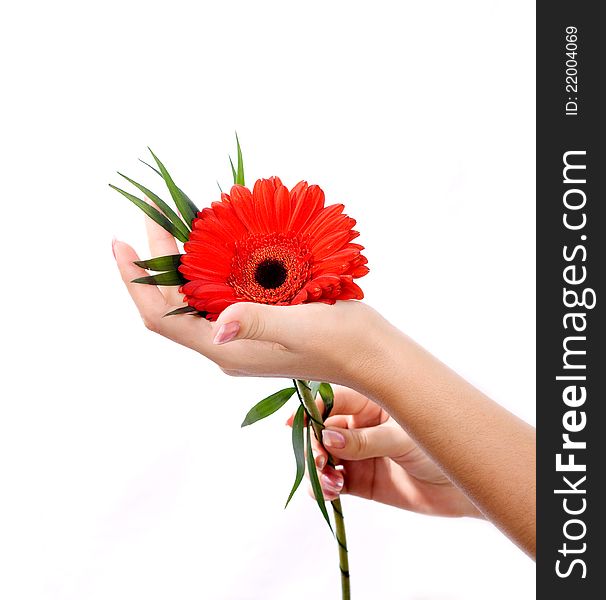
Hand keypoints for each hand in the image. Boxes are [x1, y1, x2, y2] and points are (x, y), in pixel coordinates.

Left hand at [113, 216, 389, 385]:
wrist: (373, 356)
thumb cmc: (343, 343)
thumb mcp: (302, 328)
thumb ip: (258, 323)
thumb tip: (217, 326)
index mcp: (227, 348)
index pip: (161, 318)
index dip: (135, 281)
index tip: (121, 241)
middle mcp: (226, 344)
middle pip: (172, 304)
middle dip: (156, 262)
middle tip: (153, 217)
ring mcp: (241, 336)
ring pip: (194, 298)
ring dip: (181, 263)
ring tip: (175, 224)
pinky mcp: (258, 325)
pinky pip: (218, 296)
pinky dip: (209, 268)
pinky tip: (216, 244)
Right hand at [292, 386, 482, 518]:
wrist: (466, 488)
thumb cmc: (442, 447)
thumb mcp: (403, 438)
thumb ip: (364, 440)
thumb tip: (327, 436)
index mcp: (372, 402)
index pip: (332, 399)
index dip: (311, 408)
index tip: (294, 422)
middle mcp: (361, 425)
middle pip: (322, 429)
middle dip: (313, 444)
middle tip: (320, 460)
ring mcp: (360, 454)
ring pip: (324, 457)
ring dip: (317, 468)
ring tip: (328, 481)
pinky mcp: (362, 482)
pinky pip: (334, 482)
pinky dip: (325, 488)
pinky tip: (332, 492)